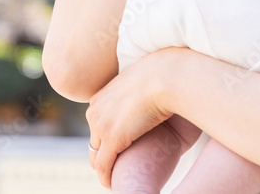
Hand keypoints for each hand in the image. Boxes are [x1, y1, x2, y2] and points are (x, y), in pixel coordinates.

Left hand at [86, 49, 179, 187]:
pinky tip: (111, 184)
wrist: (166, 76)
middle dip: (102, 155)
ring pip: (96, 155)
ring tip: (112, 178)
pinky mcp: (112, 137)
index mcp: (100, 97)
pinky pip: (104, 165)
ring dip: (104, 167)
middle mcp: (95, 110)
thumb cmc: (161, 76)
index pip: (97, 124)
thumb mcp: (139, 83)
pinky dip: (106, 177)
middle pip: (94, 141)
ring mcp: (101, 124)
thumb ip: (134, 93)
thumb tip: (144, 97)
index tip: (115, 149)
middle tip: (113, 167)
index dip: (105, 139)